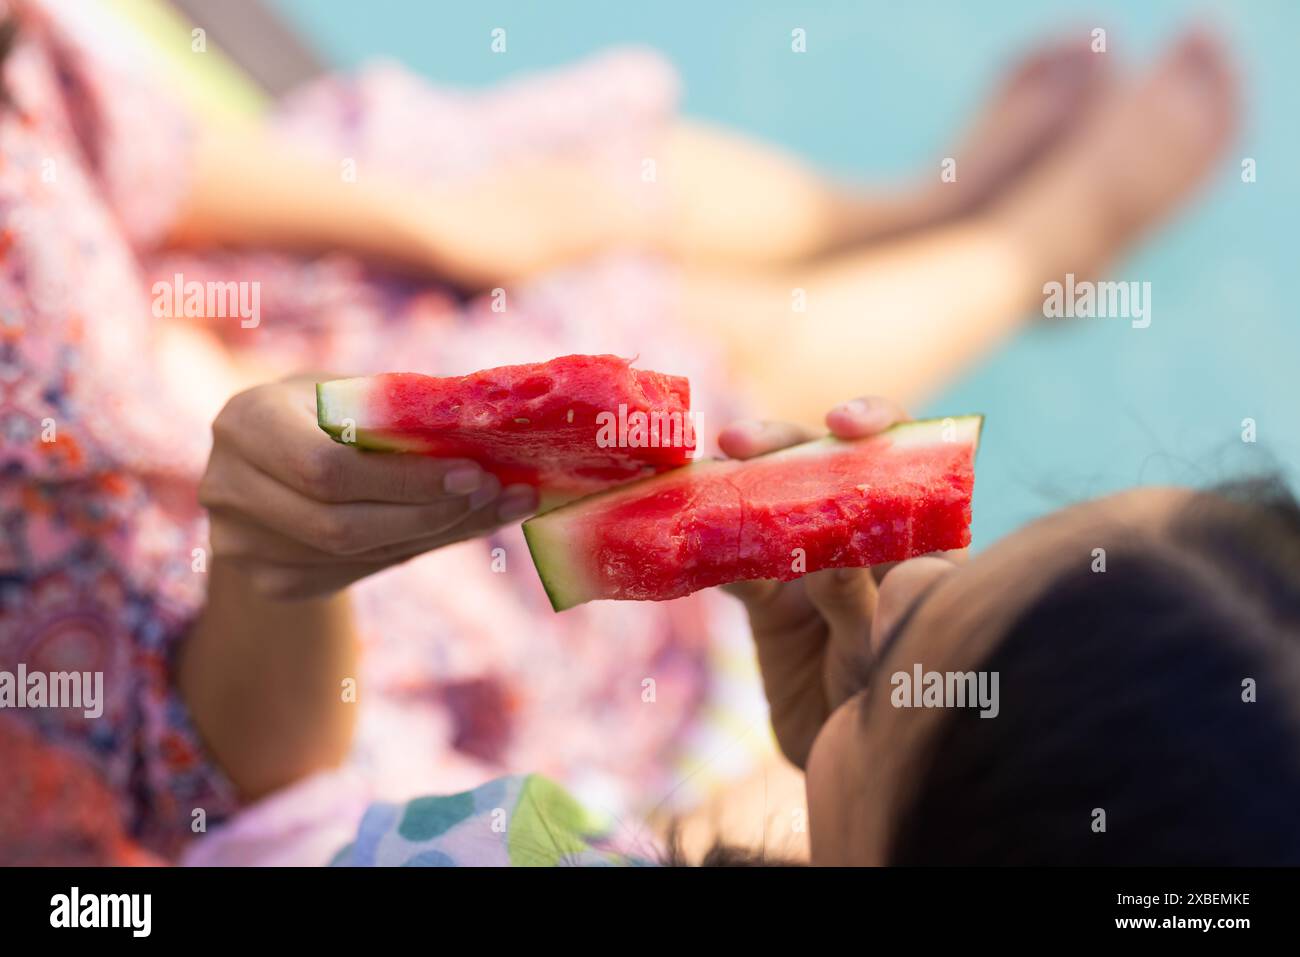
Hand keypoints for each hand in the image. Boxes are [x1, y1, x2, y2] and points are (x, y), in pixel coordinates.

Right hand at [198, 375, 536, 598]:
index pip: (326, 468)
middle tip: (497, 494)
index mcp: (246, 421)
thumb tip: (487, 428)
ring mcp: (240, 543)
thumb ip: (398, 412)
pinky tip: (460, 525)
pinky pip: (356, 571)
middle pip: (340, 525)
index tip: (474, 471)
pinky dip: (415, 548)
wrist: (274, 465)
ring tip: (498, 507)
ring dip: (436, 533)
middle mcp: (227, 486)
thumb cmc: (326, 413)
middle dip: (430, 513)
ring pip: (356, 554)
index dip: (404, 479)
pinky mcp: (268, 580)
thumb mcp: (350, 394)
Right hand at [720, 396, 912, 768]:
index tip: (842, 426)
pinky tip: (674, 536)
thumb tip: (831, 553)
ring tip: (698, 479)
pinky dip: (701, 551)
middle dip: (781, 445)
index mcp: (916, 536)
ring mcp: (808, 564)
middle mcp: (861, 536)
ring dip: (730, 488)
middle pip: (821, 467)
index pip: (901, 458)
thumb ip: (863, 604)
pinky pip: (729, 566)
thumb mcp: (887, 654)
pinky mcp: (765, 601)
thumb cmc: (897, 706)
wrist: (852, 766)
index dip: (874, 428)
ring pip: (768, 507)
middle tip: (738, 444)